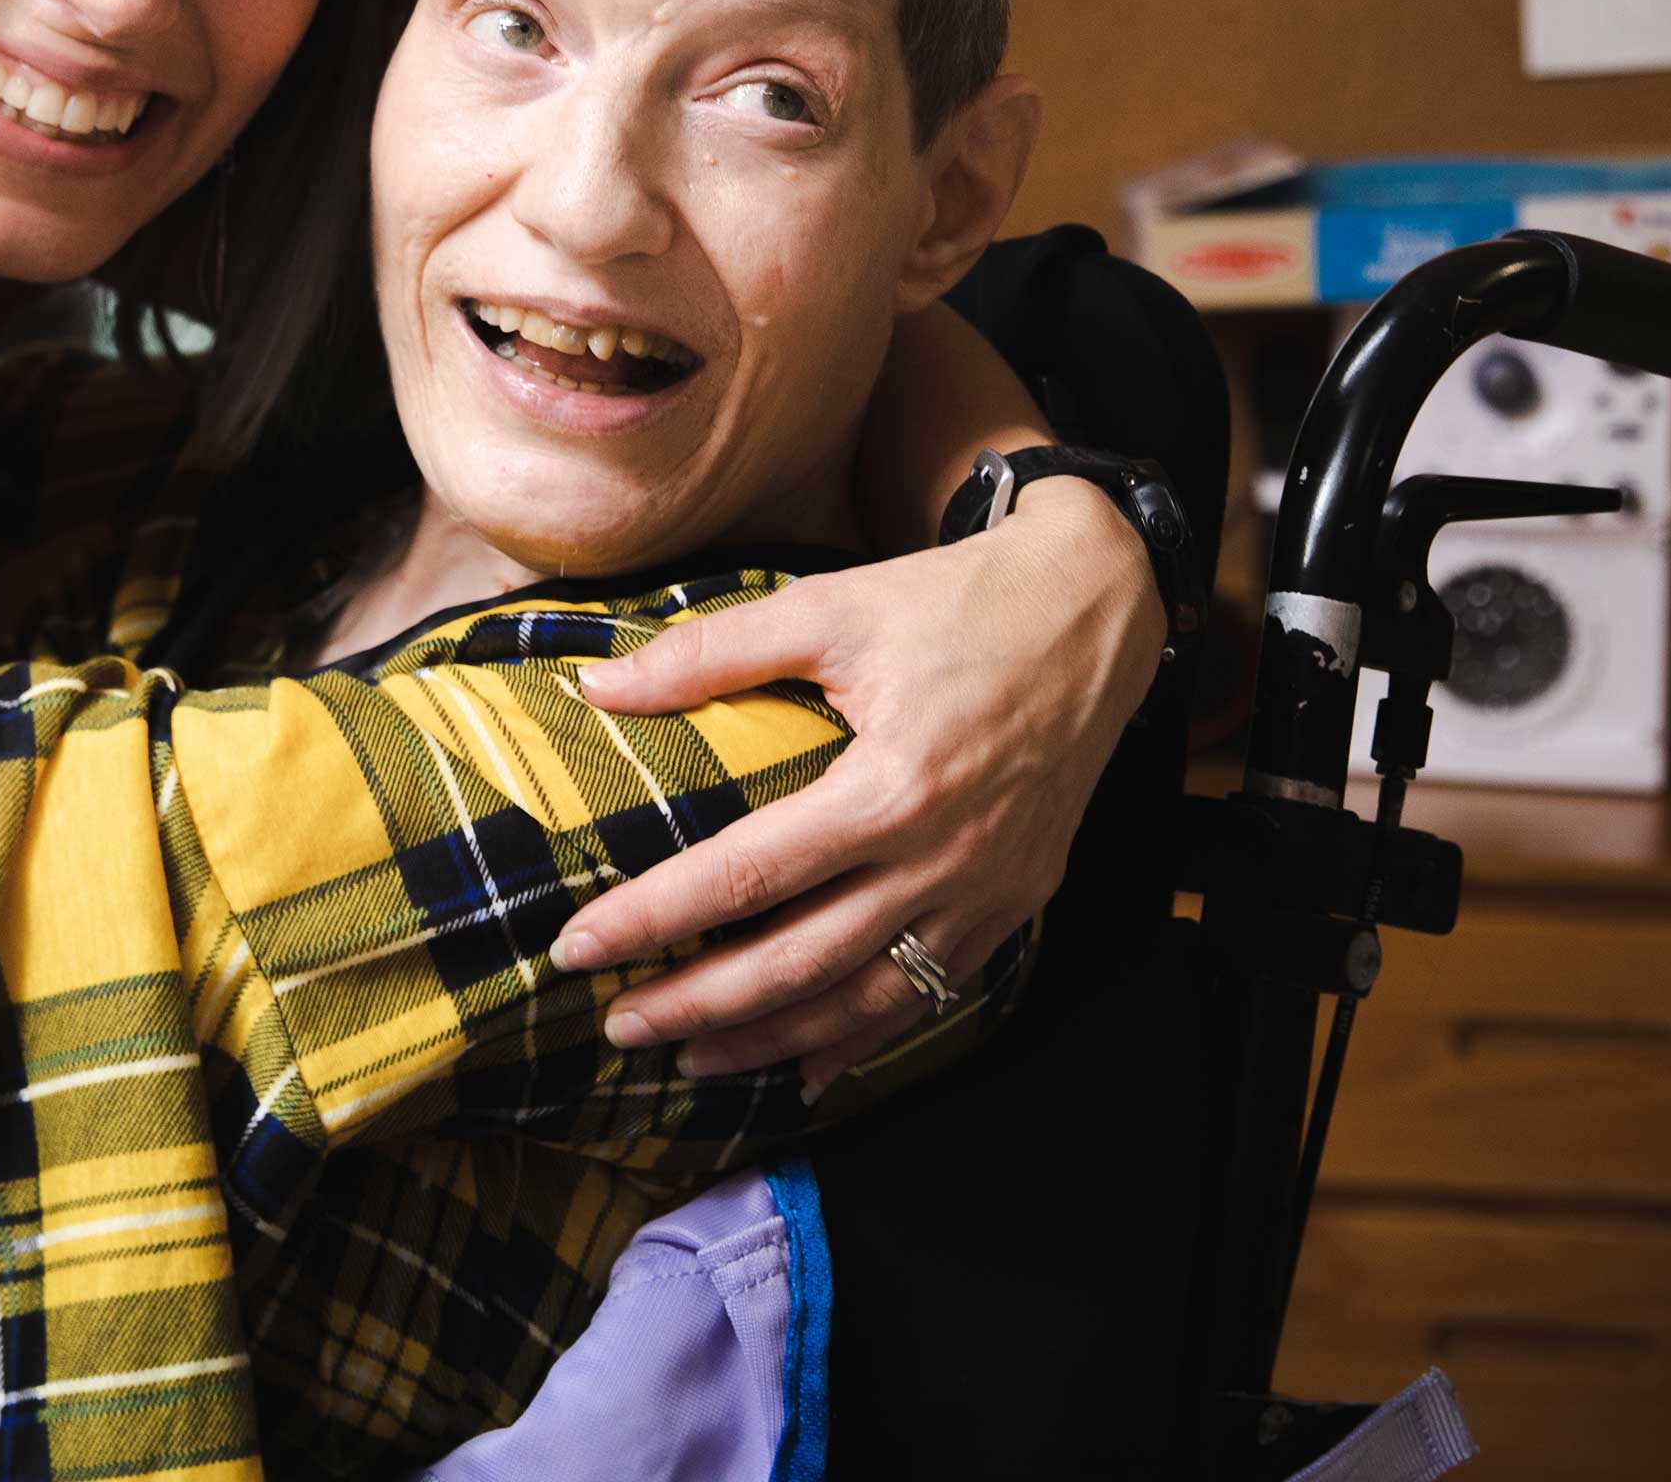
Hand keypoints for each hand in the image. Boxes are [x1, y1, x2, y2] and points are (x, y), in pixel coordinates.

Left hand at [550, 479, 1163, 1095]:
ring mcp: (987, 893)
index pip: (746, 876)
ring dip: (775, 1039)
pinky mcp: (1014, 903)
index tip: (577, 949)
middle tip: (621, 1027)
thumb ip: (707, 654)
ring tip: (693, 1061)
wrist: (1093, 612)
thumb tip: (594, 687)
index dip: (655, 918)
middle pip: (801, 961)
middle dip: (701, 1005)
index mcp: (891, 787)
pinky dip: (864, 1038)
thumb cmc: (953, 604)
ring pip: (866, 1000)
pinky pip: (930, 994)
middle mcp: (943, 858)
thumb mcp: (828, 608)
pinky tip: (807, 1065)